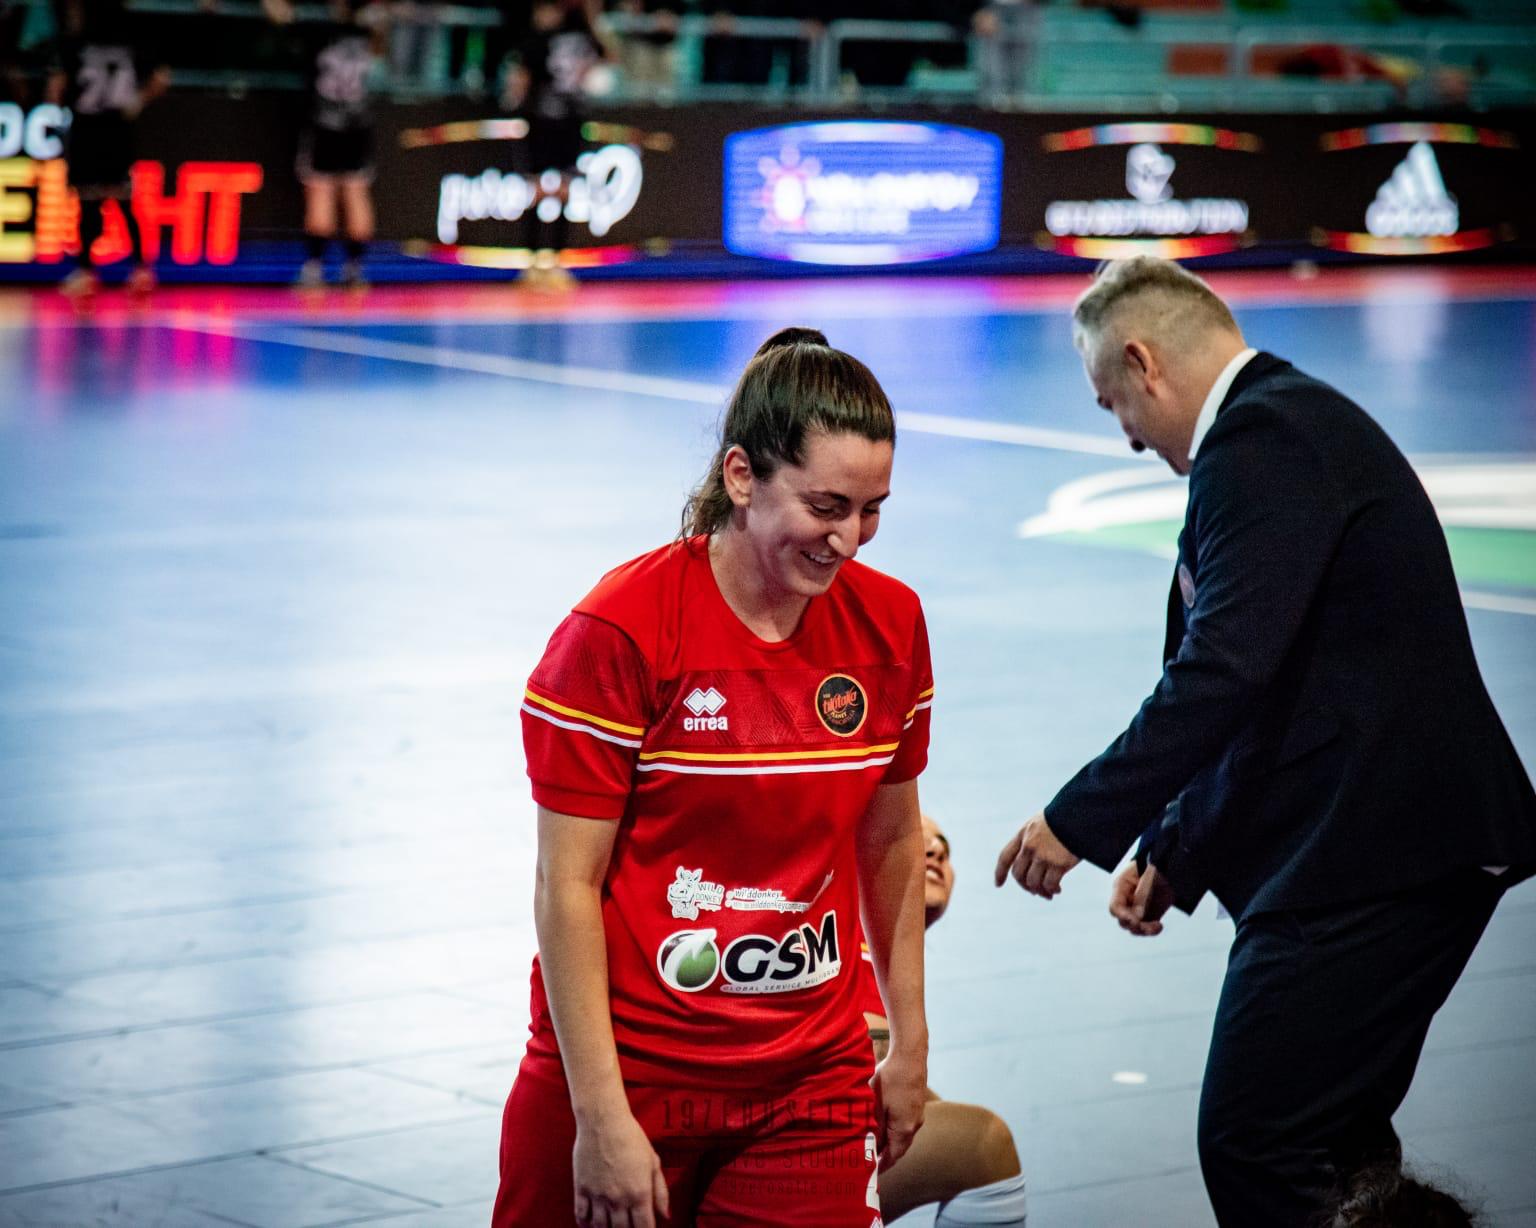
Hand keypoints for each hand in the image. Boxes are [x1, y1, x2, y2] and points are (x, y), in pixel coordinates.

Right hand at [572, 1109, 669, 1227]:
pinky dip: (585, 1224)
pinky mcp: (581, 1188)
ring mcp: (598, 1195)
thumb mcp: (653, 1161)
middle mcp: (618, 1198)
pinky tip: (591, 1224)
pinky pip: (581, 1215)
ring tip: (612, 1226)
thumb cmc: (631, 1138)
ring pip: (601, 1227)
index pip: (644, 1227)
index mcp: (639, 1193)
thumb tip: (665, 1216)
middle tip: (628, 1226)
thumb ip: (660, 1191)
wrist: (603, 1121)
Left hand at [870, 1046, 925, 1169]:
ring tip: (874, 1143)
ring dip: (890, 1141)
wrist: (910, 1055)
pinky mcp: (917, 1104)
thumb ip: (873, 1126)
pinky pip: (905, 1124)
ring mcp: (917, 1115)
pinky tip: (883, 1123)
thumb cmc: (891, 1078)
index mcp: (904, 1129)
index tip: (872, 1172)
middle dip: (885, 1155)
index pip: (893, 1156)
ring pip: (902, 1135)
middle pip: (899, 1148)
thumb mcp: (876, 1104)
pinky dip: (894, 1129)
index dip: (882, 1165)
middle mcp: (914, 1125)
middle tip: (870, 1160)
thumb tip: (869, 1144)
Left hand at [994, 811, 1080, 898]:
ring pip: (1033, 882)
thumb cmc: (1064, 817)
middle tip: (1035, 891)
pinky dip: (1051, 890)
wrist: (1080, 815)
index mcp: (1023, 834)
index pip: (1005, 856)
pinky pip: (1049, 885)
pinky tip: (1057, 890)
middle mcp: (1029, 846)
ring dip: (1040, 891)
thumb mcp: (1041, 823)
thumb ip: (1033, 838)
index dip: (1000, 872)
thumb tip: (1031, 861)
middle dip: (1025, 886)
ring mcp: (1043, 856)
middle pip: (1018, 873)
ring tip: (1049, 894)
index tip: (998, 884)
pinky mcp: (1058, 864)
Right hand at [1108, 862, 1173, 935]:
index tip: (1134, 920)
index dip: (1122, 915)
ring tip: (1156, 926)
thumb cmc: (1154, 868)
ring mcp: (1137, 909)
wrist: (1169, 868)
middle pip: (1123, 920)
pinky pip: (1146, 927)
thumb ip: (1141, 895)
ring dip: (1143, 930)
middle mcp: (1127, 901)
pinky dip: (1152, 930)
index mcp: (1121, 888)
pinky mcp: (1149, 915)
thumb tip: (1138, 916)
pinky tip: (1159, 926)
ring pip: (1134, 927)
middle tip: (1142, 925)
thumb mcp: (1147, 877)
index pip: (1115, 906)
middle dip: (1133, 924)